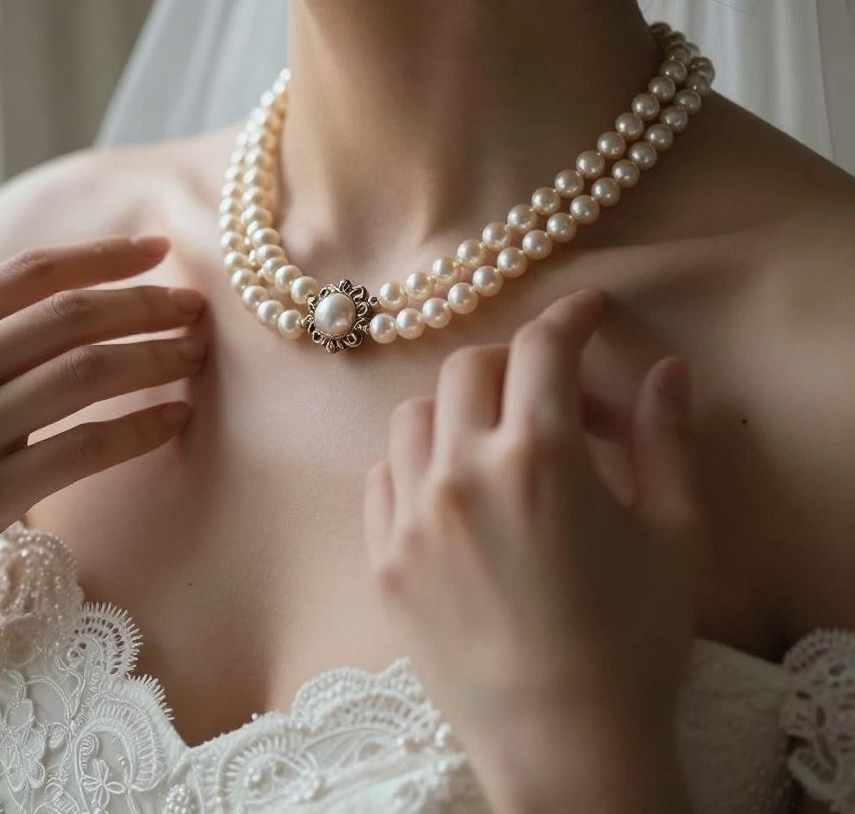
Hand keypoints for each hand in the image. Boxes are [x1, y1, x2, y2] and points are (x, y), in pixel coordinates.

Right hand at [0, 235, 207, 630]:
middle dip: (146, 305)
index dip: (105, 255)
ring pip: (88, 373)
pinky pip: (88, 447)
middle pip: (71, 316)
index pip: (31, 271)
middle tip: (194, 308)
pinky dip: (143, 427)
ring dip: (156, 357)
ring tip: (194, 353)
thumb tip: (72, 294)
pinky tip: (176, 417)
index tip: (160, 251)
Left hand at [363, 289, 704, 810]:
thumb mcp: (676, 534)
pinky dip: (419, 463)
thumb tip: (665, 368)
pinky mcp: (381, 558)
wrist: (564, 745)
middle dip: (519, 364)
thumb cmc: (633, 641)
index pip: (544, 346)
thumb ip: (667, 437)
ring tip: (501, 448)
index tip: (591, 310)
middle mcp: (460, 471)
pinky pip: (383, 475)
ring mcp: (409, 516)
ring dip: (462, 410)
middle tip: (558, 400)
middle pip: (472, 366)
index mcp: (538, 456)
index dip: (572, 314)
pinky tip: (454, 494)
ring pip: (417, 414)